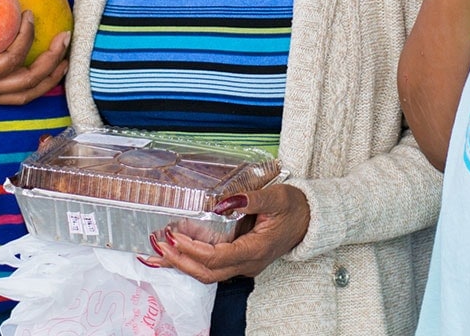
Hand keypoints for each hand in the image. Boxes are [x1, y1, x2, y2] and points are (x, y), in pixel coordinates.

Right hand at [0, 0, 69, 118]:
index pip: (11, 60)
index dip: (25, 37)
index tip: (28, 14)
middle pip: (29, 84)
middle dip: (52, 62)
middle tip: (66, 38)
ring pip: (25, 95)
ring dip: (48, 78)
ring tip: (64, 59)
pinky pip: (13, 94)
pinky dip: (32, 84)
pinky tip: (36, 68)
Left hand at [137, 183, 310, 282]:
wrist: (311, 219)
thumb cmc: (294, 207)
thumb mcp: (276, 197)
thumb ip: (249, 199)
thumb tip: (224, 202)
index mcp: (255, 250)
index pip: (217, 257)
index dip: (193, 249)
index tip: (174, 237)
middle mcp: (247, 263)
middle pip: (207, 273)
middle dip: (180, 262)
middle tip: (159, 247)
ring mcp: (243, 264)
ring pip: (208, 273)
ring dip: (183, 264)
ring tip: (158, 252)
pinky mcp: (240, 259)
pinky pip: (212, 266)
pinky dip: (191, 261)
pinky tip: (174, 253)